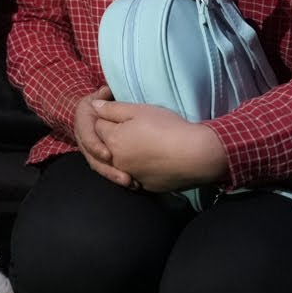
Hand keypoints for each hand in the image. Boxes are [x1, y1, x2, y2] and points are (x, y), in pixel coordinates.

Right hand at [73, 86, 135, 187]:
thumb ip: (103, 95)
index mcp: (83, 124)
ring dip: (115, 176)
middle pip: (94, 159)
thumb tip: (106, 92)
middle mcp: (85, 141)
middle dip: (109, 170)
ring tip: (132, 183)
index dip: (96, 146)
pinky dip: (119, 177)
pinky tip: (134, 183)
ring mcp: (93, 152)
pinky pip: (109, 170)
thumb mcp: (100, 96)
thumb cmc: (100, 104)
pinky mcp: (102, 159)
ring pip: (101, 167)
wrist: (92, 113)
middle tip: (126, 178)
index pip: (87, 137)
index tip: (108, 155)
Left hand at [92, 100, 228, 192]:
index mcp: (112, 140)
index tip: (126, 115)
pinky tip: (153, 160)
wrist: (197, 155)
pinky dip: (139, 168)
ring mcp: (130, 175)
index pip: (98, 126)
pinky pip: (135, 175)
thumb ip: (113, 109)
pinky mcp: (145, 186)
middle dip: (114, 136)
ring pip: (119, 162)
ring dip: (125, 153)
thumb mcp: (139, 111)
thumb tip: (94, 106)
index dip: (109, 118)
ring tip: (143, 144)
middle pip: (106, 145)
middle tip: (137, 129)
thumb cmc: (168, 128)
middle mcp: (116, 161)